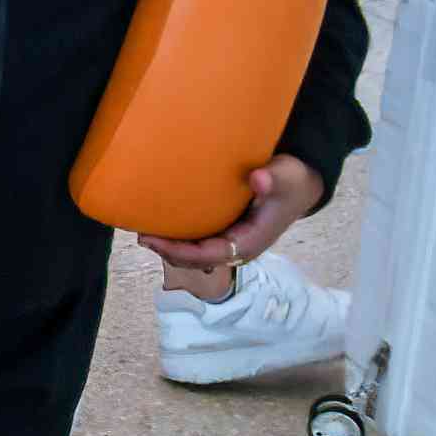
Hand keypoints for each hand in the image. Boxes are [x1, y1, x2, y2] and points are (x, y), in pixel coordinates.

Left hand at [139, 157, 332, 274]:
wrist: (298, 182)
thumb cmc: (291, 180)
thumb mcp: (288, 177)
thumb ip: (274, 178)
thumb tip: (258, 179)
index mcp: (250, 242)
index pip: (208, 255)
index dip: (177, 252)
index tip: (150, 239)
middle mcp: (236, 246)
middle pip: (194, 258)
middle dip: (166, 249)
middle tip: (137, 231)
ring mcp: (229, 239)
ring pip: (193, 251)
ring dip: (168, 243)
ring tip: (140, 225)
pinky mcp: (223, 229)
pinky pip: (196, 237)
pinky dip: (177, 232)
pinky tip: (157, 217)